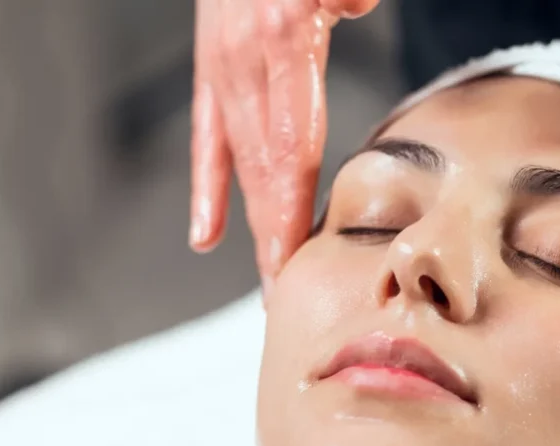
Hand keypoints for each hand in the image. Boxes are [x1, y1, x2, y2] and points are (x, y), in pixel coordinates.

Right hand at [191, 0, 379, 296]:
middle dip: (273, 241)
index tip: (294, 268)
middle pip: (263, 171)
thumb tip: (353, 2)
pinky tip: (206, 237)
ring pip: (240, 161)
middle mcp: (243, 61)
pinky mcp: (214, 64)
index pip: (287, 149)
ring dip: (253, 225)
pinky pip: (208, 134)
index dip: (287, 215)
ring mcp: (224, 65)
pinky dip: (209, 188)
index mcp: (276, 39)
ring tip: (264, 282)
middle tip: (284, 301)